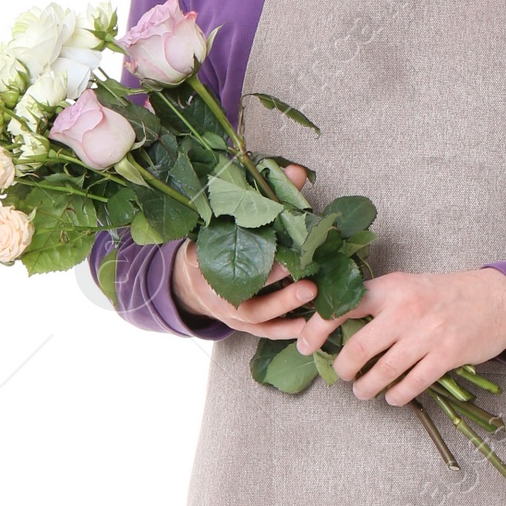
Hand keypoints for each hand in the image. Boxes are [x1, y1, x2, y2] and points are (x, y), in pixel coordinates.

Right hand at [170, 164, 319, 336]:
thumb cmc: (219, 242)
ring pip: (253, 313)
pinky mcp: (240, 326)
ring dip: (283, 304)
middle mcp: (209, 287)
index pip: (203, 254)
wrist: (194, 283)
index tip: (249, 238)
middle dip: (269, 276)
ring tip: (311, 291)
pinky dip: (285, 329)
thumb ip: (264, 196)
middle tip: (296, 265)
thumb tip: (296, 172)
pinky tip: (308, 324)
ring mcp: (224, 310)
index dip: (220, 249)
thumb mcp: (229, 219)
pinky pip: (263, 332)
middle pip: (236, 284)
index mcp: (199, 257)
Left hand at [292, 265, 505, 405]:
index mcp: (390, 288)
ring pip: (382, 372)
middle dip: (344, 369)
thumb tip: (338, 326)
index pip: (340, 306)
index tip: (304, 345)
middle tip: (343, 375)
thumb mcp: (408, 286)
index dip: (315, 329)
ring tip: (363, 391)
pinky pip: (411, 385)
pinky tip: (392, 397)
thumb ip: (377, 303)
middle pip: (357, 348)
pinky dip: (397, 396)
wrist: (497, 299)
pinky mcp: (446, 356)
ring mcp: (426, 334)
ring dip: (367, 388)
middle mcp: (405, 309)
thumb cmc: (446, 294)